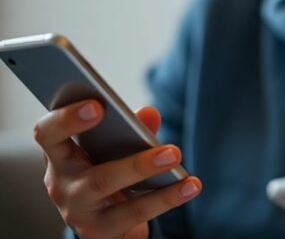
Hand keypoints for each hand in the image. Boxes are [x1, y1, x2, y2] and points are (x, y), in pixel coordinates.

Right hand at [33, 100, 201, 238]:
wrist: (105, 221)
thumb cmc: (108, 171)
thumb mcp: (114, 149)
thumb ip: (132, 128)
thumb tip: (149, 113)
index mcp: (60, 155)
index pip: (47, 134)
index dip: (67, 119)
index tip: (98, 105)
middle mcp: (62, 184)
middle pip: (95, 176)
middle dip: (136, 164)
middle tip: (172, 150)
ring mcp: (79, 211)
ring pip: (114, 194)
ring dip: (152, 176)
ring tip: (180, 160)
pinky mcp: (99, 231)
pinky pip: (136, 214)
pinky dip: (167, 197)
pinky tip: (191, 185)